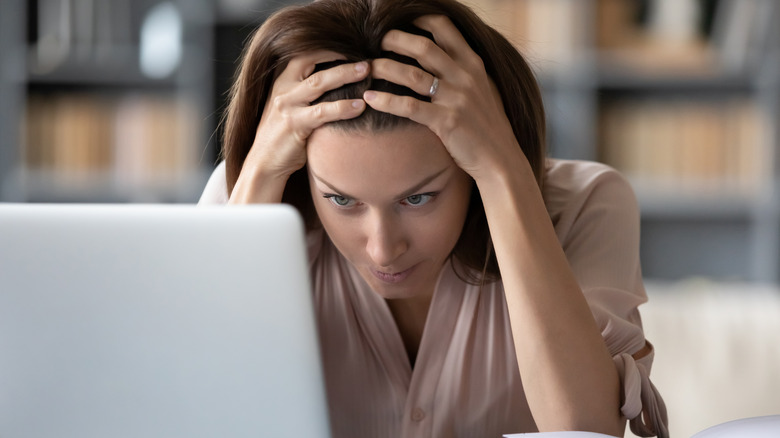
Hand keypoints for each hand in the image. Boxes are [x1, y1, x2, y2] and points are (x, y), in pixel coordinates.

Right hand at [230, 51, 368, 202]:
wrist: (263, 164)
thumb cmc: (282, 137)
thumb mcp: (290, 108)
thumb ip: (306, 94)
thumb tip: (337, 83)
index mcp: (281, 81)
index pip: (304, 54)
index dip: (327, 48)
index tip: (351, 48)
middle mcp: (282, 90)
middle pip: (312, 63)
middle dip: (341, 57)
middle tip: (366, 59)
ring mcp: (286, 106)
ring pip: (319, 83)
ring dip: (345, 75)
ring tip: (367, 73)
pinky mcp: (294, 125)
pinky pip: (322, 112)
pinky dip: (343, 107)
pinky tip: (360, 106)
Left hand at [364, 16, 524, 182]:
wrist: (500, 158)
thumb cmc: (488, 124)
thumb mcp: (484, 88)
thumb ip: (464, 70)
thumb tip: (444, 54)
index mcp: (473, 64)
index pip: (444, 28)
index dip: (420, 19)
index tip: (401, 20)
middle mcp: (465, 76)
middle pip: (423, 47)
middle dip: (395, 39)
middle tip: (377, 40)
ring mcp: (456, 99)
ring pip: (412, 75)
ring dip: (385, 67)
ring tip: (367, 67)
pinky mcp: (446, 122)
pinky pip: (409, 107)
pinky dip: (386, 101)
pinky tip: (370, 98)